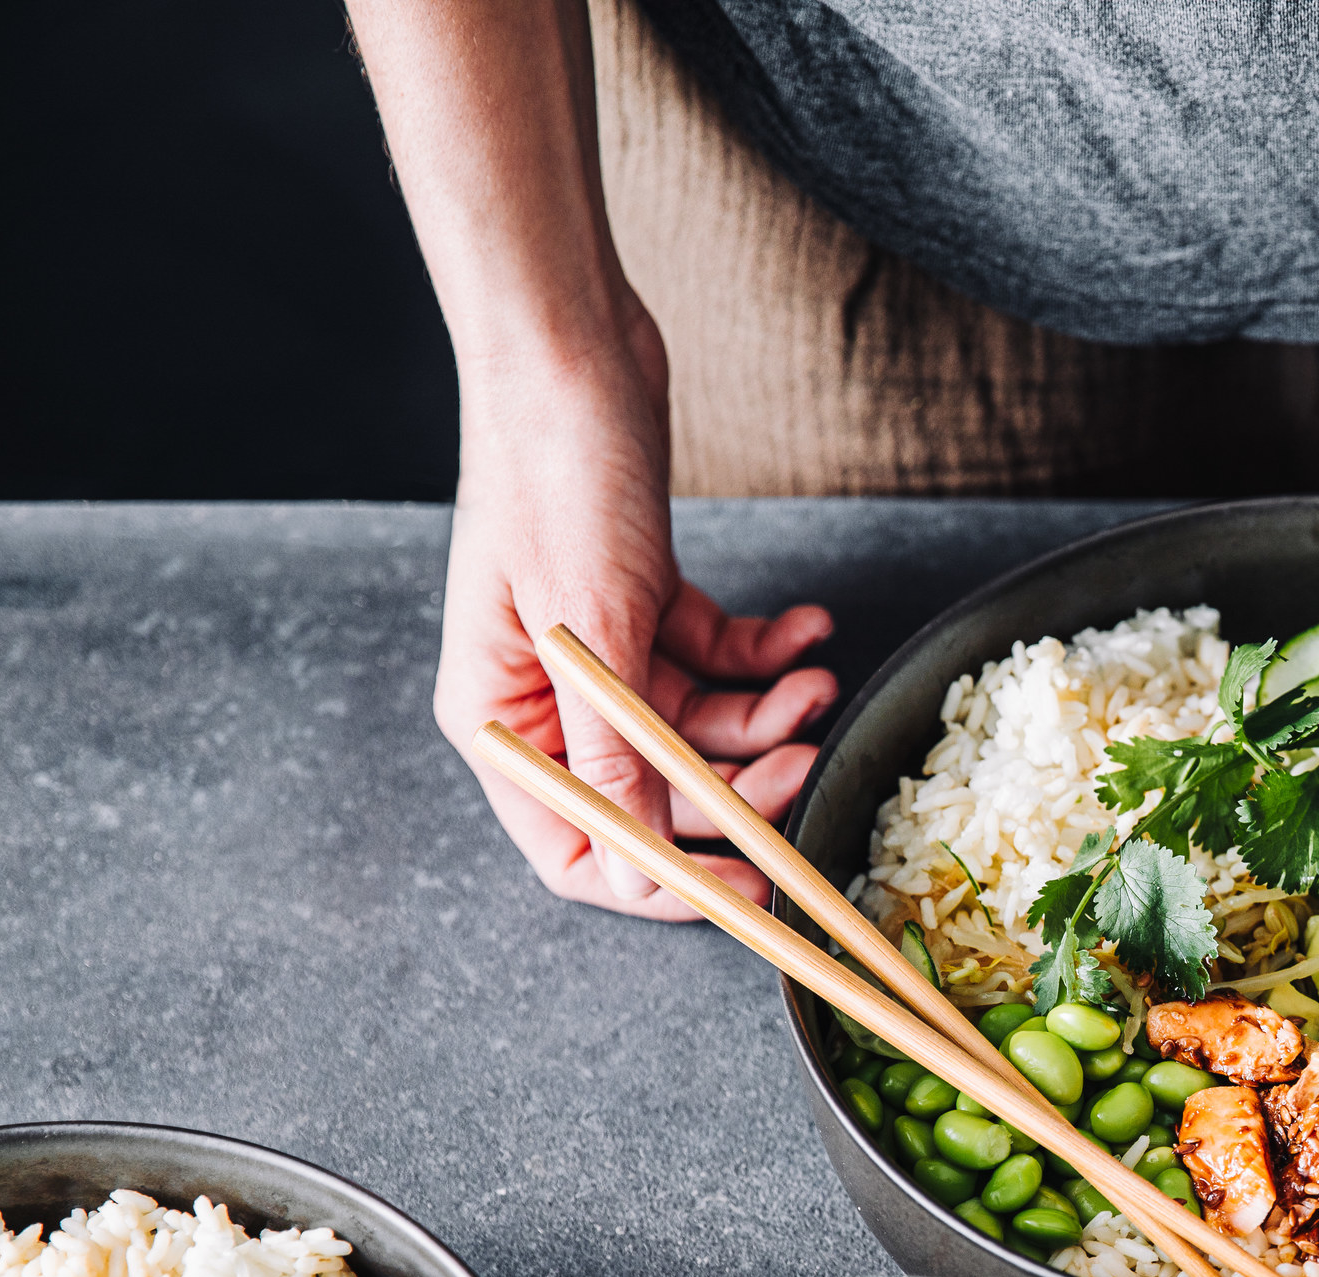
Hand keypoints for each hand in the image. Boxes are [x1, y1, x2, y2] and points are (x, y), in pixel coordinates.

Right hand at [433, 307, 836, 916]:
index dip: (666, 880)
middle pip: (655, 794)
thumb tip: (635, 865)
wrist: (572, 349)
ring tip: (818, 679)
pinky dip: (766, 654)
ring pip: (700, 729)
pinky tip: (808, 629)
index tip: (749, 885)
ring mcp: (597, 650)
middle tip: (810, 760)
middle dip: (739, 785)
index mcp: (501, 718)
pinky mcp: (643, 602)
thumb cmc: (555, 475)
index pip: (580, 848)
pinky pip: (717, 661)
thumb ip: (616, 758)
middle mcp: (545, 697)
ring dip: (768, 714)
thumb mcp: (593, 634)